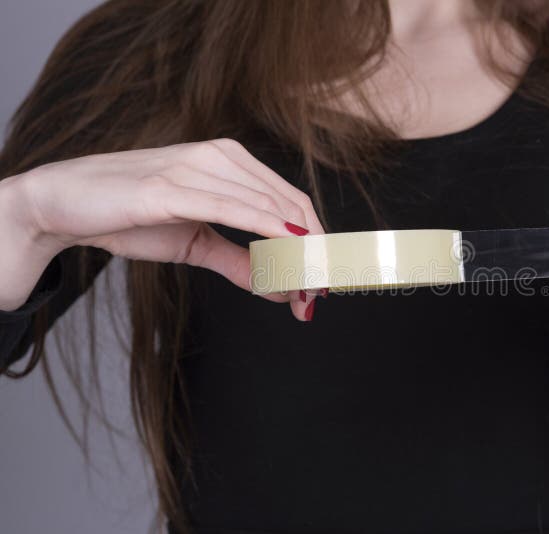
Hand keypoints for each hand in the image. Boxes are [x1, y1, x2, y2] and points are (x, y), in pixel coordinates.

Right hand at [2, 138, 322, 320]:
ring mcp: (197, 168)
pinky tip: (291, 250)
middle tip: (320, 293)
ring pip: (270, 208)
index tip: (324, 279)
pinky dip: (268, 231)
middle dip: (314, 254)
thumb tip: (281, 288)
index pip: (291, 200)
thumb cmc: (128, 216)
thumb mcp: (194, 243)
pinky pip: (233, 209)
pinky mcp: (172, 187)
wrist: (62, 204)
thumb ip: (239, 262)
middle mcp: (221, 157)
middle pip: (290, 205)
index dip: (316, 242)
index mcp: (230, 162)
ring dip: (297, 253)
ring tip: (308, 288)